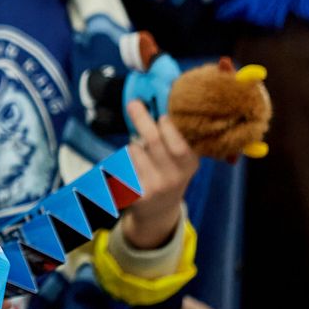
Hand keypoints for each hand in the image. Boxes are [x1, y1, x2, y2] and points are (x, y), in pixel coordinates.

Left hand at [117, 100, 198, 250]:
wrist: (159, 210)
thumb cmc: (169, 173)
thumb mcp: (181, 160)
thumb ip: (177, 137)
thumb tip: (162, 98)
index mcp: (189, 164)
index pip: (179, 144)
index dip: (168, 128)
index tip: (161, 115)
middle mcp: (174, 177)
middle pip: (153, 141)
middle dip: (142, 119)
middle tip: (133, 103)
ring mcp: (154, 187)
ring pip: (133, 150)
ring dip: (132, 146)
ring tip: (139, 156)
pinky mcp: (134, 194)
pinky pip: (119, 165)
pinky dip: (119, 162)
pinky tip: (125, 170)